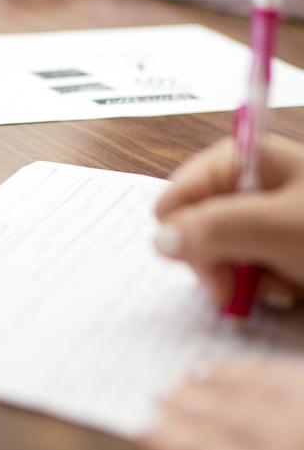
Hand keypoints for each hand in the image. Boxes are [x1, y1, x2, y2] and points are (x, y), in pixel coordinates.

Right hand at [154, 136, 303, 309]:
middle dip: (220, 265)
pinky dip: (264, 286)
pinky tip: (290, 288)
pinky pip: (244, 268)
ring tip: (284, 285)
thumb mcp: (279, 228)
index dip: (189, 237)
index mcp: (242, 160)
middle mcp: (245, 184)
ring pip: (217, 256)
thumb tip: (159, 242)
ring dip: (245, 281)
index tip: (219, 269)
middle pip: (192, 231)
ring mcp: (260, 215)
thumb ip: (217, 229)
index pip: (175, 200)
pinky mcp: (274, 242)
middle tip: (248, 287)